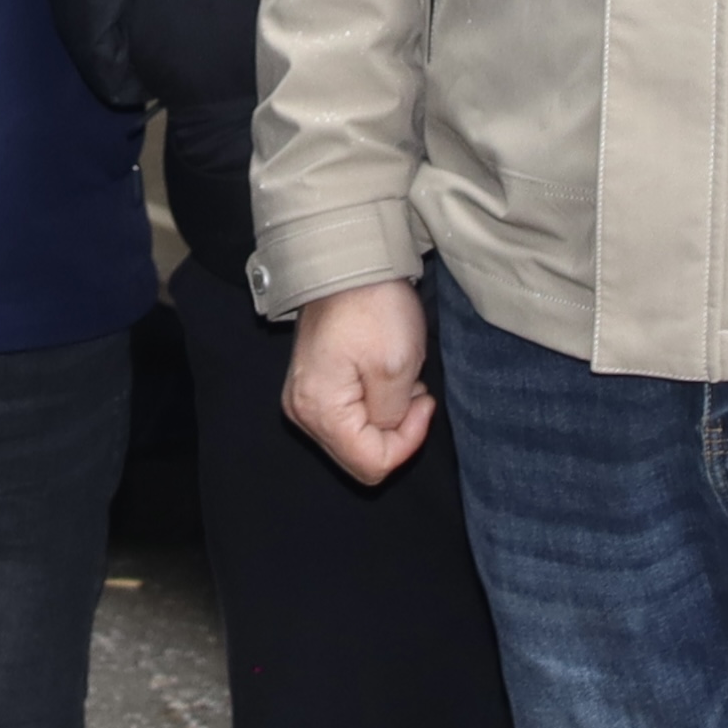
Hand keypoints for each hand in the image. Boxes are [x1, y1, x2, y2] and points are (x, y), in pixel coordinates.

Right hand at [280, 278, 437, 483]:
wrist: (348, 262)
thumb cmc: (371, 307)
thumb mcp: (396, 366)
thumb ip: (392, 416)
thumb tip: (389, 431)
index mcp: (319, 411)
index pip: (372, 465)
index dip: (408, 442)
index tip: (424, 401)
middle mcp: (303, 413)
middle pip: (361, 457)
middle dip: (397, 431)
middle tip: (415, 391)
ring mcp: (305, 400)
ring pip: (358, 440)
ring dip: (388, 416)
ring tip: (401, 378)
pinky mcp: (315, 387)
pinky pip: (350, 419)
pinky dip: (376, 405)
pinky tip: (385, 377)